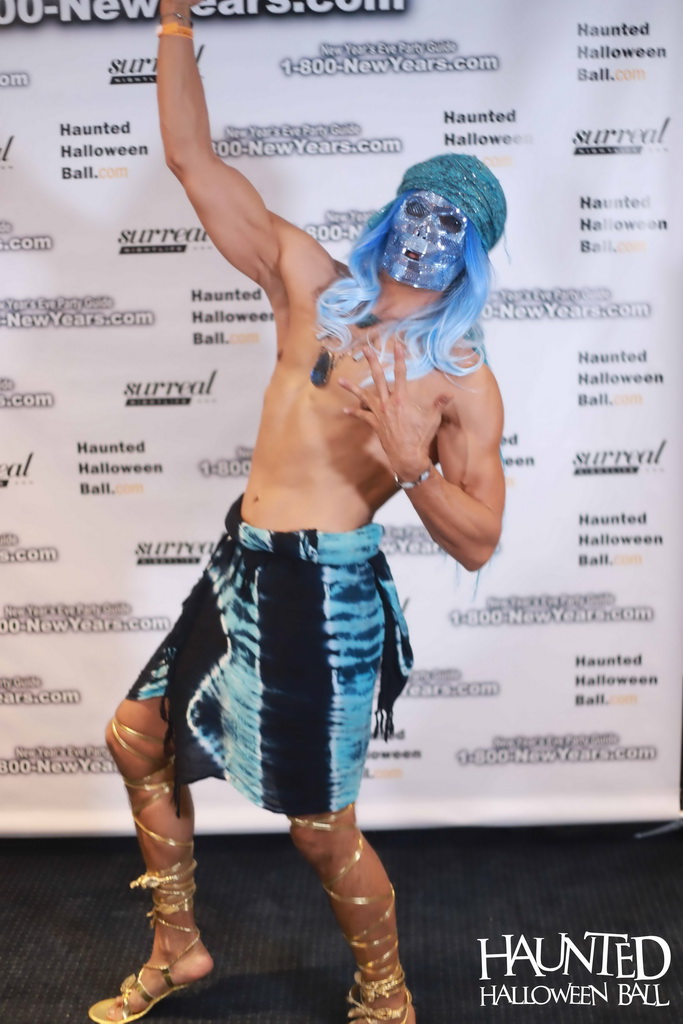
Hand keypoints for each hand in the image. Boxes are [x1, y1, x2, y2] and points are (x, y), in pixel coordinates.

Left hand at [338, 345, 448, 480]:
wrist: (407, 456)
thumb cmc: (421, 438)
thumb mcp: (433, 419)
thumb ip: (439, 404)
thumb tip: (449, 393)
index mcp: (402, 399)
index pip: (401, 374)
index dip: (399, 359)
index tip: (397, 345)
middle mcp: (388, 403)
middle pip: (378, 378)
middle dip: (372, 362)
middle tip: (366, 350)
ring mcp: (379, 414)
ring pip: (363, 397)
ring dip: (352, 388)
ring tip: (341, 380)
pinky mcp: (375, 424)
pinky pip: (362, 416)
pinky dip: (354, 413)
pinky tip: (345, 410)